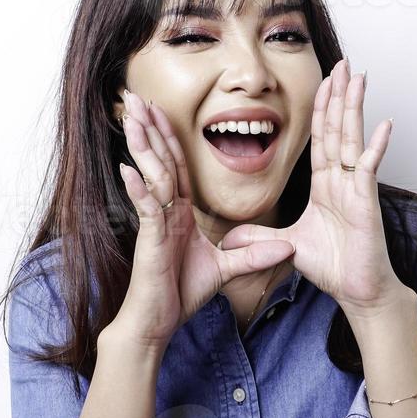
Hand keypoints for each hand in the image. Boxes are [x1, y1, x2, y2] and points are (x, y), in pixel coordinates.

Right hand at [115, 90, 294, 345]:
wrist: (158, 322)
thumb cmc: (179, 293)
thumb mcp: (226, 270)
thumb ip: (252, 256)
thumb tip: (288, 250)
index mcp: (178, 212)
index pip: (176, 164)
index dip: (170, 135)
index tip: (161, 107)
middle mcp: (164, 211)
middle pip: (159, 160)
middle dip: (148, 127)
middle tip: (136, 94)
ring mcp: (155, 224)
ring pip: (150, 176)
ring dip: (141, 145)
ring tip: (131, 116)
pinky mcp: (149, 241)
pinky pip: (146, 210)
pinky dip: (138, 190)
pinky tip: (128, 168)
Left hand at [218, 59, 403, 319]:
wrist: (356, 290)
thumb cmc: (333, 266)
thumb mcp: (287, 244)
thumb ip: (259, 236)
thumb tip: (229, 238)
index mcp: (325, 184)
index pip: (320, 138)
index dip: (320, 109)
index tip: (323, 82)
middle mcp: (342, 180)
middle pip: (338, 128)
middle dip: (339, 95)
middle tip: (342, 64)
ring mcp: (355, 187)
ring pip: (353, 138)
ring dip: (355, 107)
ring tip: (358, 78)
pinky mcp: (365, 201)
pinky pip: (369, 168)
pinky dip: (378, 147)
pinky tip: (384, 124)